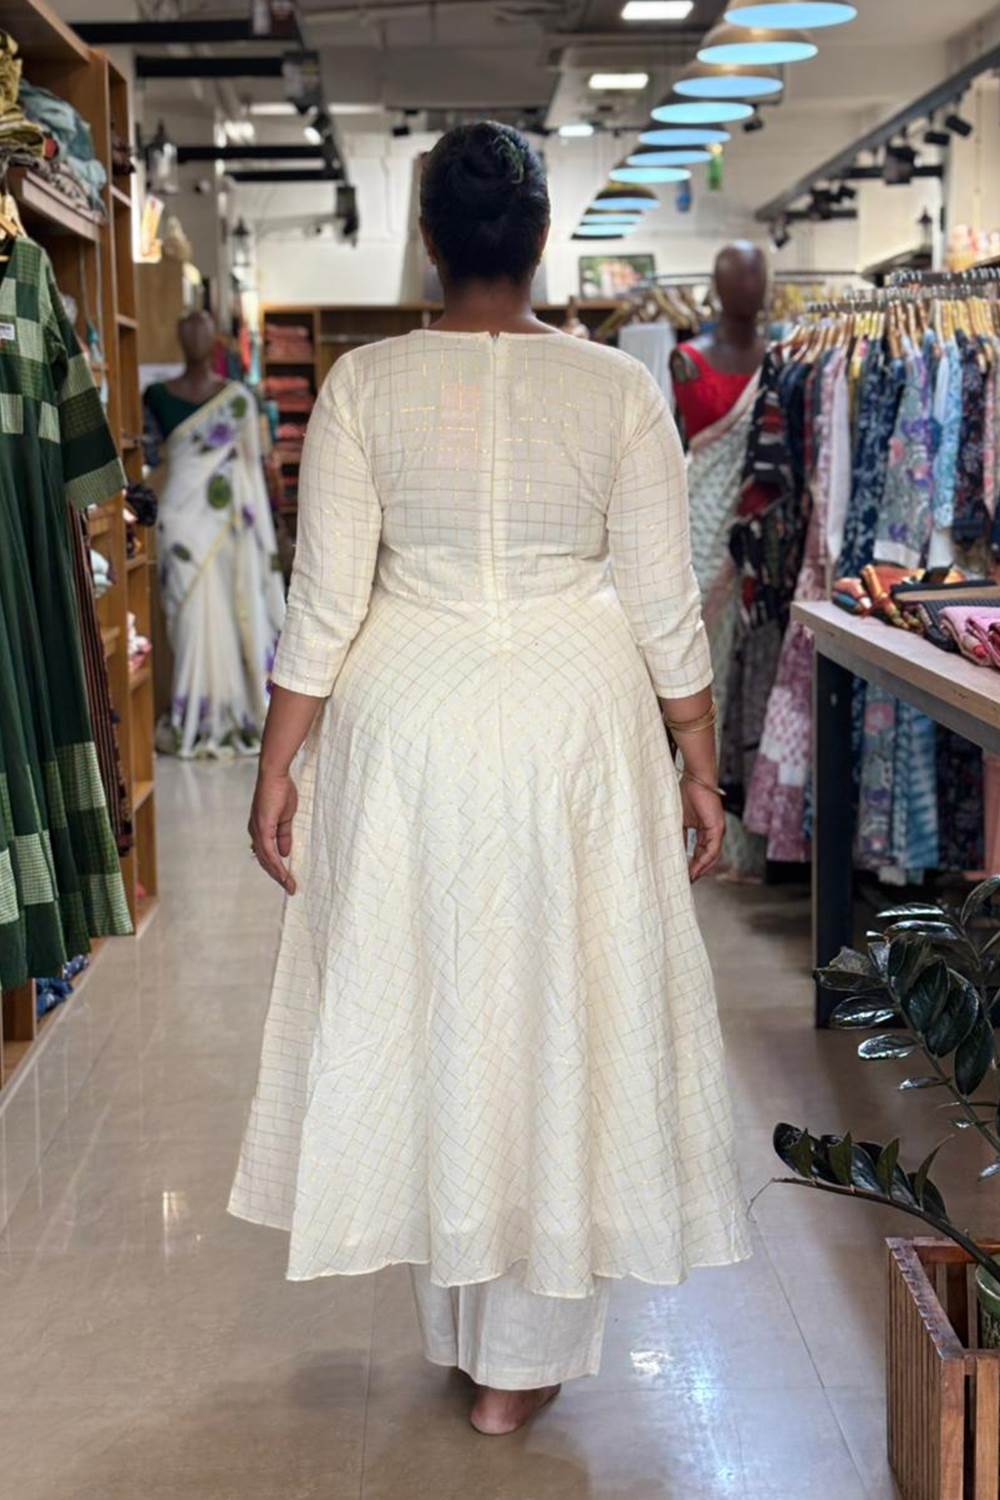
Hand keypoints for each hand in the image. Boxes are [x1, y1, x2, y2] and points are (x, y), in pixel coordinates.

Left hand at [248, 770, 298, 893]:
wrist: (275, 776)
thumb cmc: (280, 791)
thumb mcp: (286, 817)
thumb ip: (284, 836)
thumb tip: (285, 853)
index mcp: (260, 829)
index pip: (266, 854)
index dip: (276, 868)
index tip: (287, 879)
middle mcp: (255, 833)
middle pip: (265, 861)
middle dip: (277, 876)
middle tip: (290, 888)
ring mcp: (257, 831)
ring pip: (267, 861)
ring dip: (278, 875)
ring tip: (290, 886)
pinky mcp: (262, 829)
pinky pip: (269, 853)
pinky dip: (277, 866)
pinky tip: (284, 875)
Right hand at [680, 777, 724, 882]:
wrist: (695, 779)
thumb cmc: (686, 794)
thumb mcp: (679, 820)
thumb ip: (679, 836)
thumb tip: (673, 852)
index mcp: (705, 830)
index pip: (700, 852)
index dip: (693, 864)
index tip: (683, 874)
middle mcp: (714, 832)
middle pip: (707, 857)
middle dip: (697, 870)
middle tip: (686, 882)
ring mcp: (717, 830)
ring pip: (711, 856)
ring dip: (701, 869)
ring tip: (690, 879)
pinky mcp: (718, 828)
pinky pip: (712, 849)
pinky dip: (704, 860)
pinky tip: (695, 869)